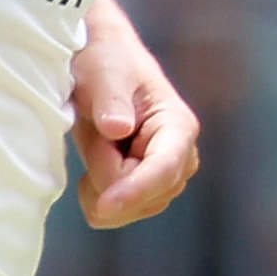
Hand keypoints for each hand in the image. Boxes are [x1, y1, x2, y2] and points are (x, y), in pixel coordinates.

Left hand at [70, 0, 199, 226]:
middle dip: (106, 175)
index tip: (103, 206)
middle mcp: (182, 159)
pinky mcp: (148, 190)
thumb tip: (118, 129)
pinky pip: (119, 213)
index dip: (134, 192)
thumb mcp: (103, 73)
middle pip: (142, 196)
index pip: (163, 171)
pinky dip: (97, 194)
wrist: (101, 65)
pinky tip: (95, 162)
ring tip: (98, 141)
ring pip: (129, 209)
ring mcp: (166, 178)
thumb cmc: (106, 63)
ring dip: (99, 183)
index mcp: (178, 127)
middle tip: (96, 132)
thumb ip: (111, 100)